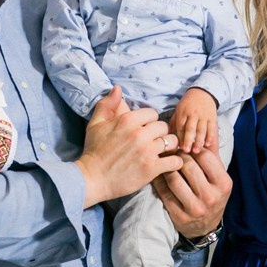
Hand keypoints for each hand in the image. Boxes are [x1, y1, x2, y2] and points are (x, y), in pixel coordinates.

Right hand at [75, 87, 182, 206]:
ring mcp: (147, 151)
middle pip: (164, 126)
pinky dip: (175, 163)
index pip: (152, 113)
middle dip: (160, 134)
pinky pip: (175, 161)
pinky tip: (168, 164)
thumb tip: (117, 88)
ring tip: (163, 152)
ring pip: (172, 141)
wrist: (92, 178)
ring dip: (169, 147)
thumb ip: (107, 104)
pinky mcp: (152, 168)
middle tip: (154, 142)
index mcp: (127, 120)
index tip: (145, 130)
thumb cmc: (93, 151)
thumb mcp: (95, 124)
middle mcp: (139, 133)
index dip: (150, 122)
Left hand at [152, 147, 230, 240]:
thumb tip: (205, 132)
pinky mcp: (180, 216)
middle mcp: (211, 196)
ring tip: (164, 162)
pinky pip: (164, 193)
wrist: (205, 227)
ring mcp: (195, 208)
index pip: (204, 156)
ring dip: (166, 167)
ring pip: (174, 178)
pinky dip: (158, 181)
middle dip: (177, 156)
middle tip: (170, 151)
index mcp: (223, 183)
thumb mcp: (218, 177)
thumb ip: (212, 157)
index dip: (192, 148)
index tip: (184, 147)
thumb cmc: (211, 194)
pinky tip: (156, 174)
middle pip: (188, 166)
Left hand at [170, 87, 218, 153]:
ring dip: (199, 141)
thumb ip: (174, 121)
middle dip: (188, 140)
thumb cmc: (188, 103)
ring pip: (201, 130)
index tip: (178, 147)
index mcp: (183, 112)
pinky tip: (207, 144)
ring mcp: (204, 116)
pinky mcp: (212, 117)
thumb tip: (168, 134)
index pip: (180, 126)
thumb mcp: (179, 109)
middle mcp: (193, 114)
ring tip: (196, 151)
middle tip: (186, 151)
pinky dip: (209, 137)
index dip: (179, 137)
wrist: (204, 92)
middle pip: (190, 129)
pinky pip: (211, 128)